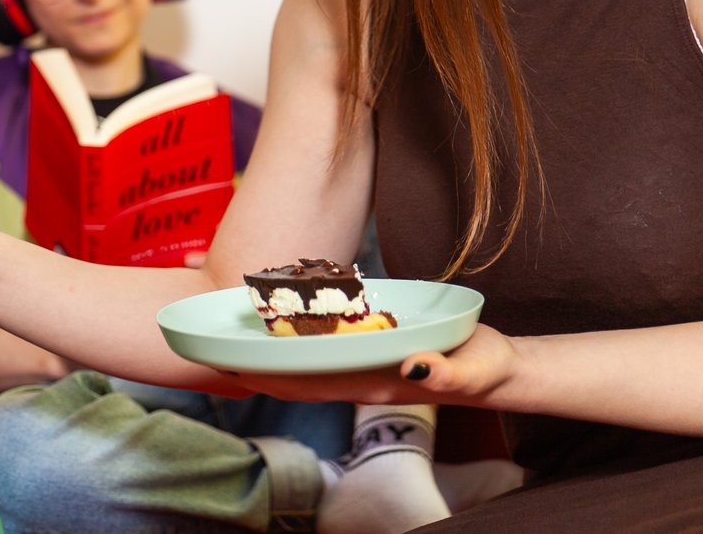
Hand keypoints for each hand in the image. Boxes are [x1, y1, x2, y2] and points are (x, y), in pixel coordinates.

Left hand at [225, 324, 519, 406]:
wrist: (496, 370)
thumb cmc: (483, 369)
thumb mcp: (471, 370)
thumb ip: (445, 373)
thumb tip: (410, 366)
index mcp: (372, 384)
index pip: (306, 383)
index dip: (266, 375)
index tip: (228, 363)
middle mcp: (359, 378)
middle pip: (293, 375)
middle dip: (252, 364)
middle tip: (206, 340)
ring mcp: (362, 366)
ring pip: (303, 361)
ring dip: (268, 350)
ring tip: (227, 326)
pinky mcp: (371, 349)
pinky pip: (322, 346)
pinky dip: (295, 336)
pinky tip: (276, 317)